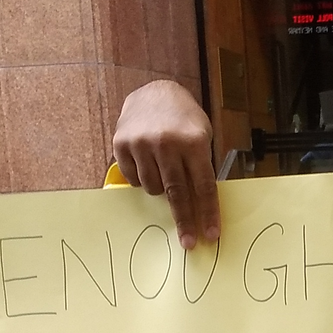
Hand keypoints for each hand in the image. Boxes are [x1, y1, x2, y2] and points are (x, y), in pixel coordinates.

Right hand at [112, 80, 217, 249]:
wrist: (156, 91)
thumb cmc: (185, 119)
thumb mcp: (202, 136)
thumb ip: (200, 166)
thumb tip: (200, 206)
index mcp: (193, 142)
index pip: (203, 186)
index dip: (207, 213)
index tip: (210, 234)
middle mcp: (167, 143)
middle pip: (177, 193)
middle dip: (184, 220)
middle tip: (188, 241)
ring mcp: (142, 143)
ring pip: (153, 188)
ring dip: (161, 189)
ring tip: (165, 171)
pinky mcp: (122, 144)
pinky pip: (134, 178)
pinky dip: (143, 179)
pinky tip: (148, 164)